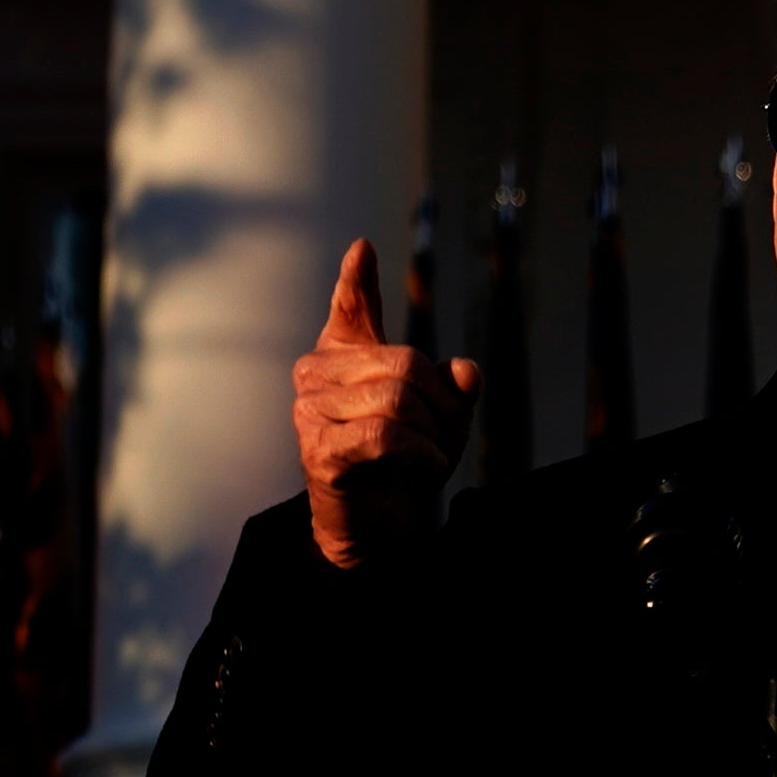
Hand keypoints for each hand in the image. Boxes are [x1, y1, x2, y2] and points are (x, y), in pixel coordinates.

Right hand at [294, 238, 475, 570]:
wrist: (377, 526)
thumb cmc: (401, 465)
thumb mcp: (439, 419)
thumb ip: (453, 389)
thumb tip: (465, 371)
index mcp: (341, 356)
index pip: (351, 308)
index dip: (357, 280)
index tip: (364, 249)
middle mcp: (316, 375)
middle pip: (404, 364)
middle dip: (441, 406)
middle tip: (440, 440)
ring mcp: (310, 411)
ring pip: (398, 400)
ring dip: (432, 436)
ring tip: (426, 459)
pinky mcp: (319, 450)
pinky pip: (384, 434)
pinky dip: (419, 453)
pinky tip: (425, 468)